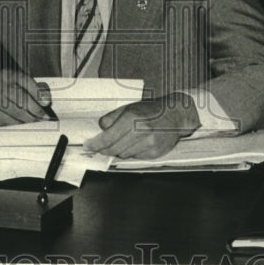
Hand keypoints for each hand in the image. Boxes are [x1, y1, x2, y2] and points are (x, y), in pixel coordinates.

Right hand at [0, 68, 50, 125]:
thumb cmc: (2, 92)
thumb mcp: (17, 83)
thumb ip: (33, 88)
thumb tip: (46, 101)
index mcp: (8, 74)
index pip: (27, 82)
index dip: (39, 95)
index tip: (47, 104)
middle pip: (23, 100)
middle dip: (36, 111)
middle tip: (45, 117)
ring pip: (17, 113)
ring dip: (29, 120)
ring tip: (36, 121)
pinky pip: (9, 122)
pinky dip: (18, 125)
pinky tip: (22, 124)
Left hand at [84, 92, 200, 158]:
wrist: (174, 115)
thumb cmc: (151, 110)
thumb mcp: (130, 107)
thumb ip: (113, 117)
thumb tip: (100, 128)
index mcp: (131, 118)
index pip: (108, 137)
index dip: (96, 144)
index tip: (89, 145)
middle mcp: (140, 131)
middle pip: (113, 149)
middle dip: (104, 149)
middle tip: (99, 147)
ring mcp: (148, 143)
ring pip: (123, 154)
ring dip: (119, 150)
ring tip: (125, 140)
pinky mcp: (155, 153)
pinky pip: (135, 157)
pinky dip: (132, 152)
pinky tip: (137, 143)